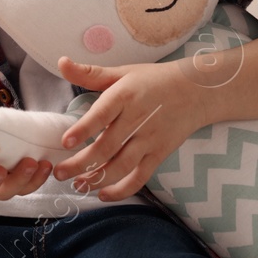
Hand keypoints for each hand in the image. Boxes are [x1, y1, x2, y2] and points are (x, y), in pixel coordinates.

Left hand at [51, 56, 208, 200]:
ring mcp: (150, 139)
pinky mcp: (159, 154)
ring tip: (77, 185)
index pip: (102, 114)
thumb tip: (62, 63)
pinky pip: (140, 177)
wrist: (197, 91)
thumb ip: (90, 73)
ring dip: (98, 179)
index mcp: (125, 95)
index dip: (84, 129)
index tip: (65, 142)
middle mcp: (138, 118)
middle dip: (81, 163)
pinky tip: (104, 194)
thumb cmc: (153, 80)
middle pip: (107, 146)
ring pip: (122, 165)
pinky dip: (123, 189)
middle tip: (60, 173)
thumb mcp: (123, 72)